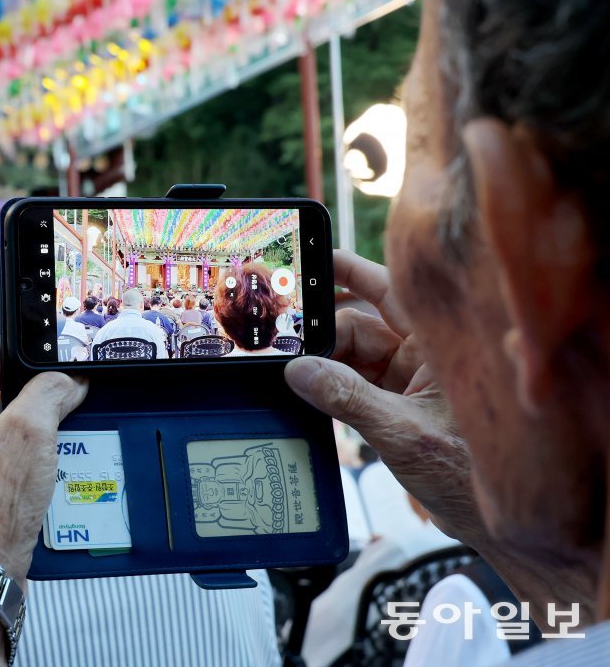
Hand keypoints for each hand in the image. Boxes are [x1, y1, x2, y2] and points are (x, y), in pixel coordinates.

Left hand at [0, 336, 86, 585]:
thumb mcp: (30, 433)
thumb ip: (51, 391)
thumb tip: (70, 378)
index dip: (35, 355)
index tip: (66, 364)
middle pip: (4, 382)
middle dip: (40, 395)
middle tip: (69, 406)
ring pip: (9, 415)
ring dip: (39, 425)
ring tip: (64, 438)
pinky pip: (6, 444)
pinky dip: (32, 450)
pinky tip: (54, 462)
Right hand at [284, 250, 594, 616]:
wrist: (503, 523)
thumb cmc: (472, 474)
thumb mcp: (403, 434)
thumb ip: (348, 399)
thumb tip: (300, 371)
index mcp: (438, 343)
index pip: (388, 290)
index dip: (348, 272)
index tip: (309, 264)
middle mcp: (423, 355)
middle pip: (360, 325)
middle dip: (322, 331)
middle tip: (283, 340)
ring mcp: (409, 381)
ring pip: (353, 355)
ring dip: (322, 363)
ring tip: (287, 370)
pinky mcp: (397, 406)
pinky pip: (354, 384)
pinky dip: (329, 387)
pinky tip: (304, 393)